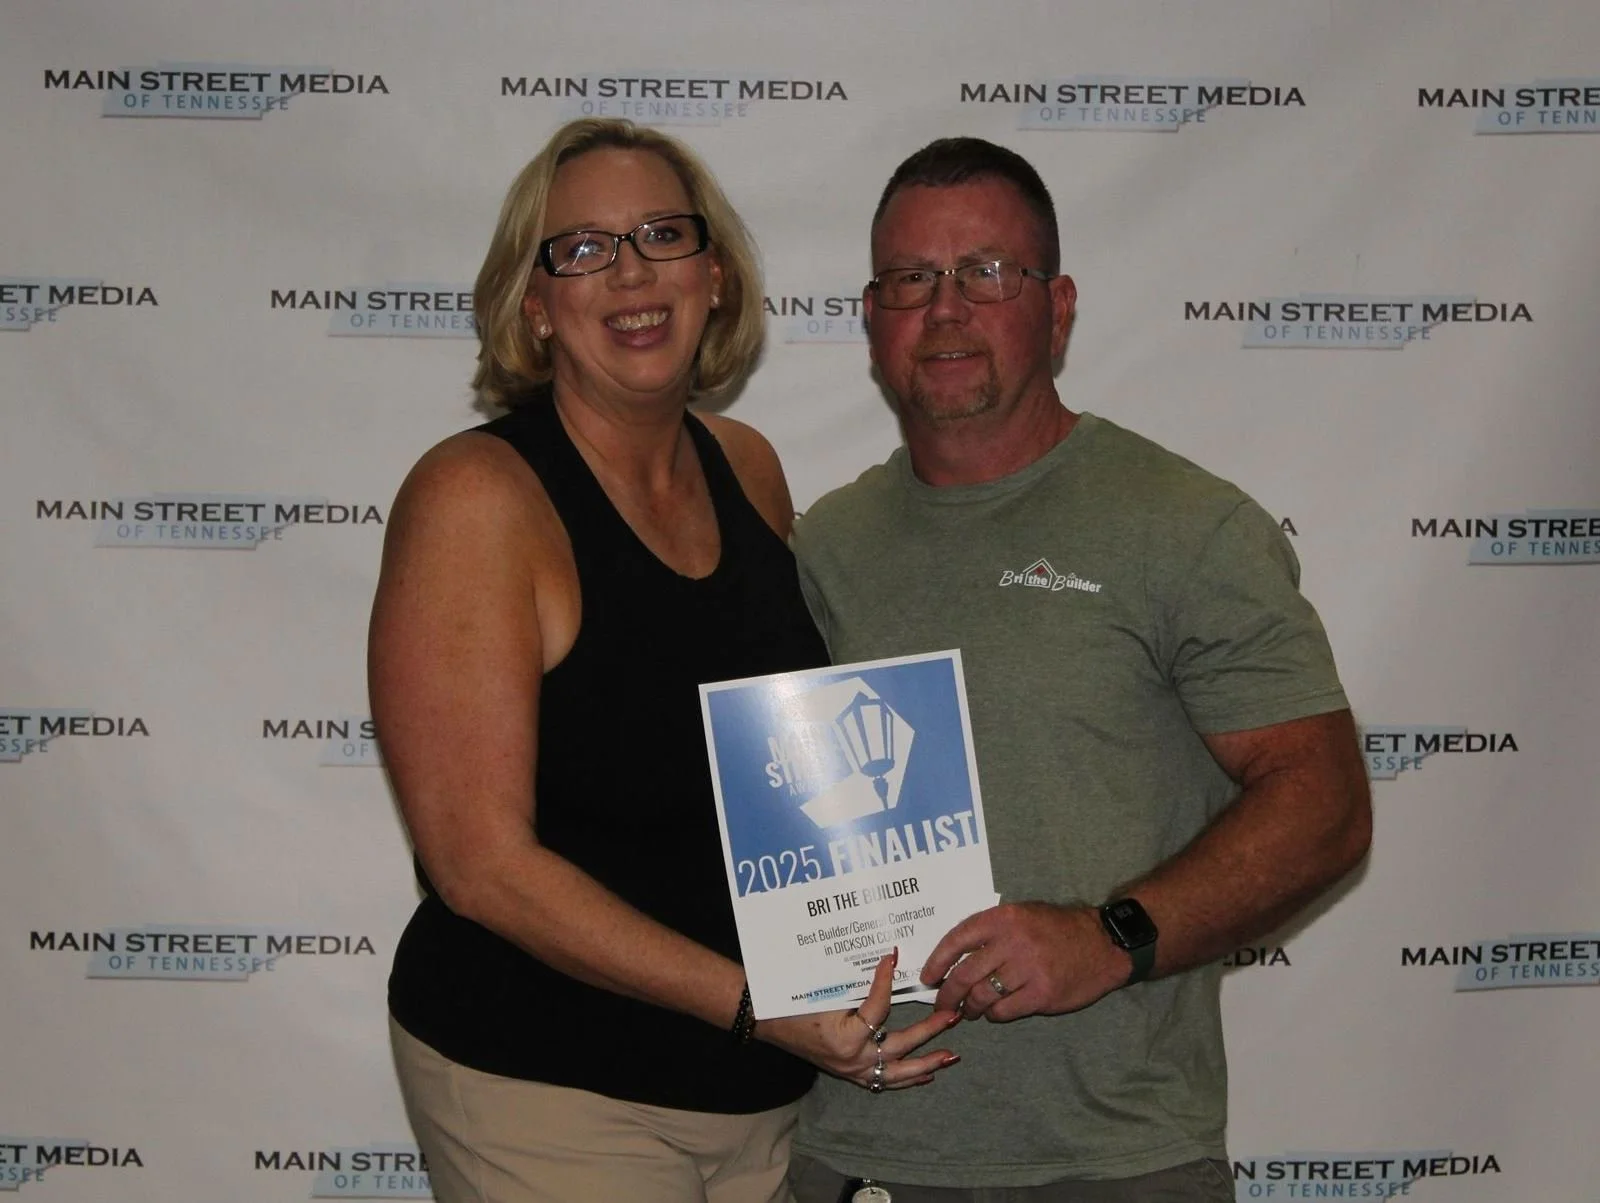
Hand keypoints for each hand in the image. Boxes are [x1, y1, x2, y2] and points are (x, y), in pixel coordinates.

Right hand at [758, 950, 960, 1090]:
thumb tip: (888, 962)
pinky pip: (884, 1081)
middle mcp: (853, 1059)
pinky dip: (907, 1078)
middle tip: (952, 1016)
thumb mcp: (825, 991)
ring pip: (898, 1073)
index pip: (878, 1007)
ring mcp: (852, 1070)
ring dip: (926, 1063)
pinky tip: (926, 1074)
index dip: (887, 981)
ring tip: (951, 1056)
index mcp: (846, 1037)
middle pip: (901, 1046)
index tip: (894, 958)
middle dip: (930, 1031)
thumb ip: (857, 985)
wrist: (768, 1023)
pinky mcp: (850, 1074)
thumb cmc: (793, 1005)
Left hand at [921, 902, 1130, 1021]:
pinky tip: (995, 1012)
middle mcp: (1013, 942)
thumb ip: (991, 931)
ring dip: (970, 1008)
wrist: (1102, 943)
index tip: (928, 977)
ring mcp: (1028, 969)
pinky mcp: (1042, 994)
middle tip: (943, 1005)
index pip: (957, 939)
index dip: (937, 961)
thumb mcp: (1022, 914)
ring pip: (982, 996)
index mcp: (1003, 918)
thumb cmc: (1057, 928)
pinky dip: (995, 1014)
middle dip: (948, 994)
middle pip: (965, 974)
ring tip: (969, 1011)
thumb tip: (955, 957)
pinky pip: (1005, 1010)